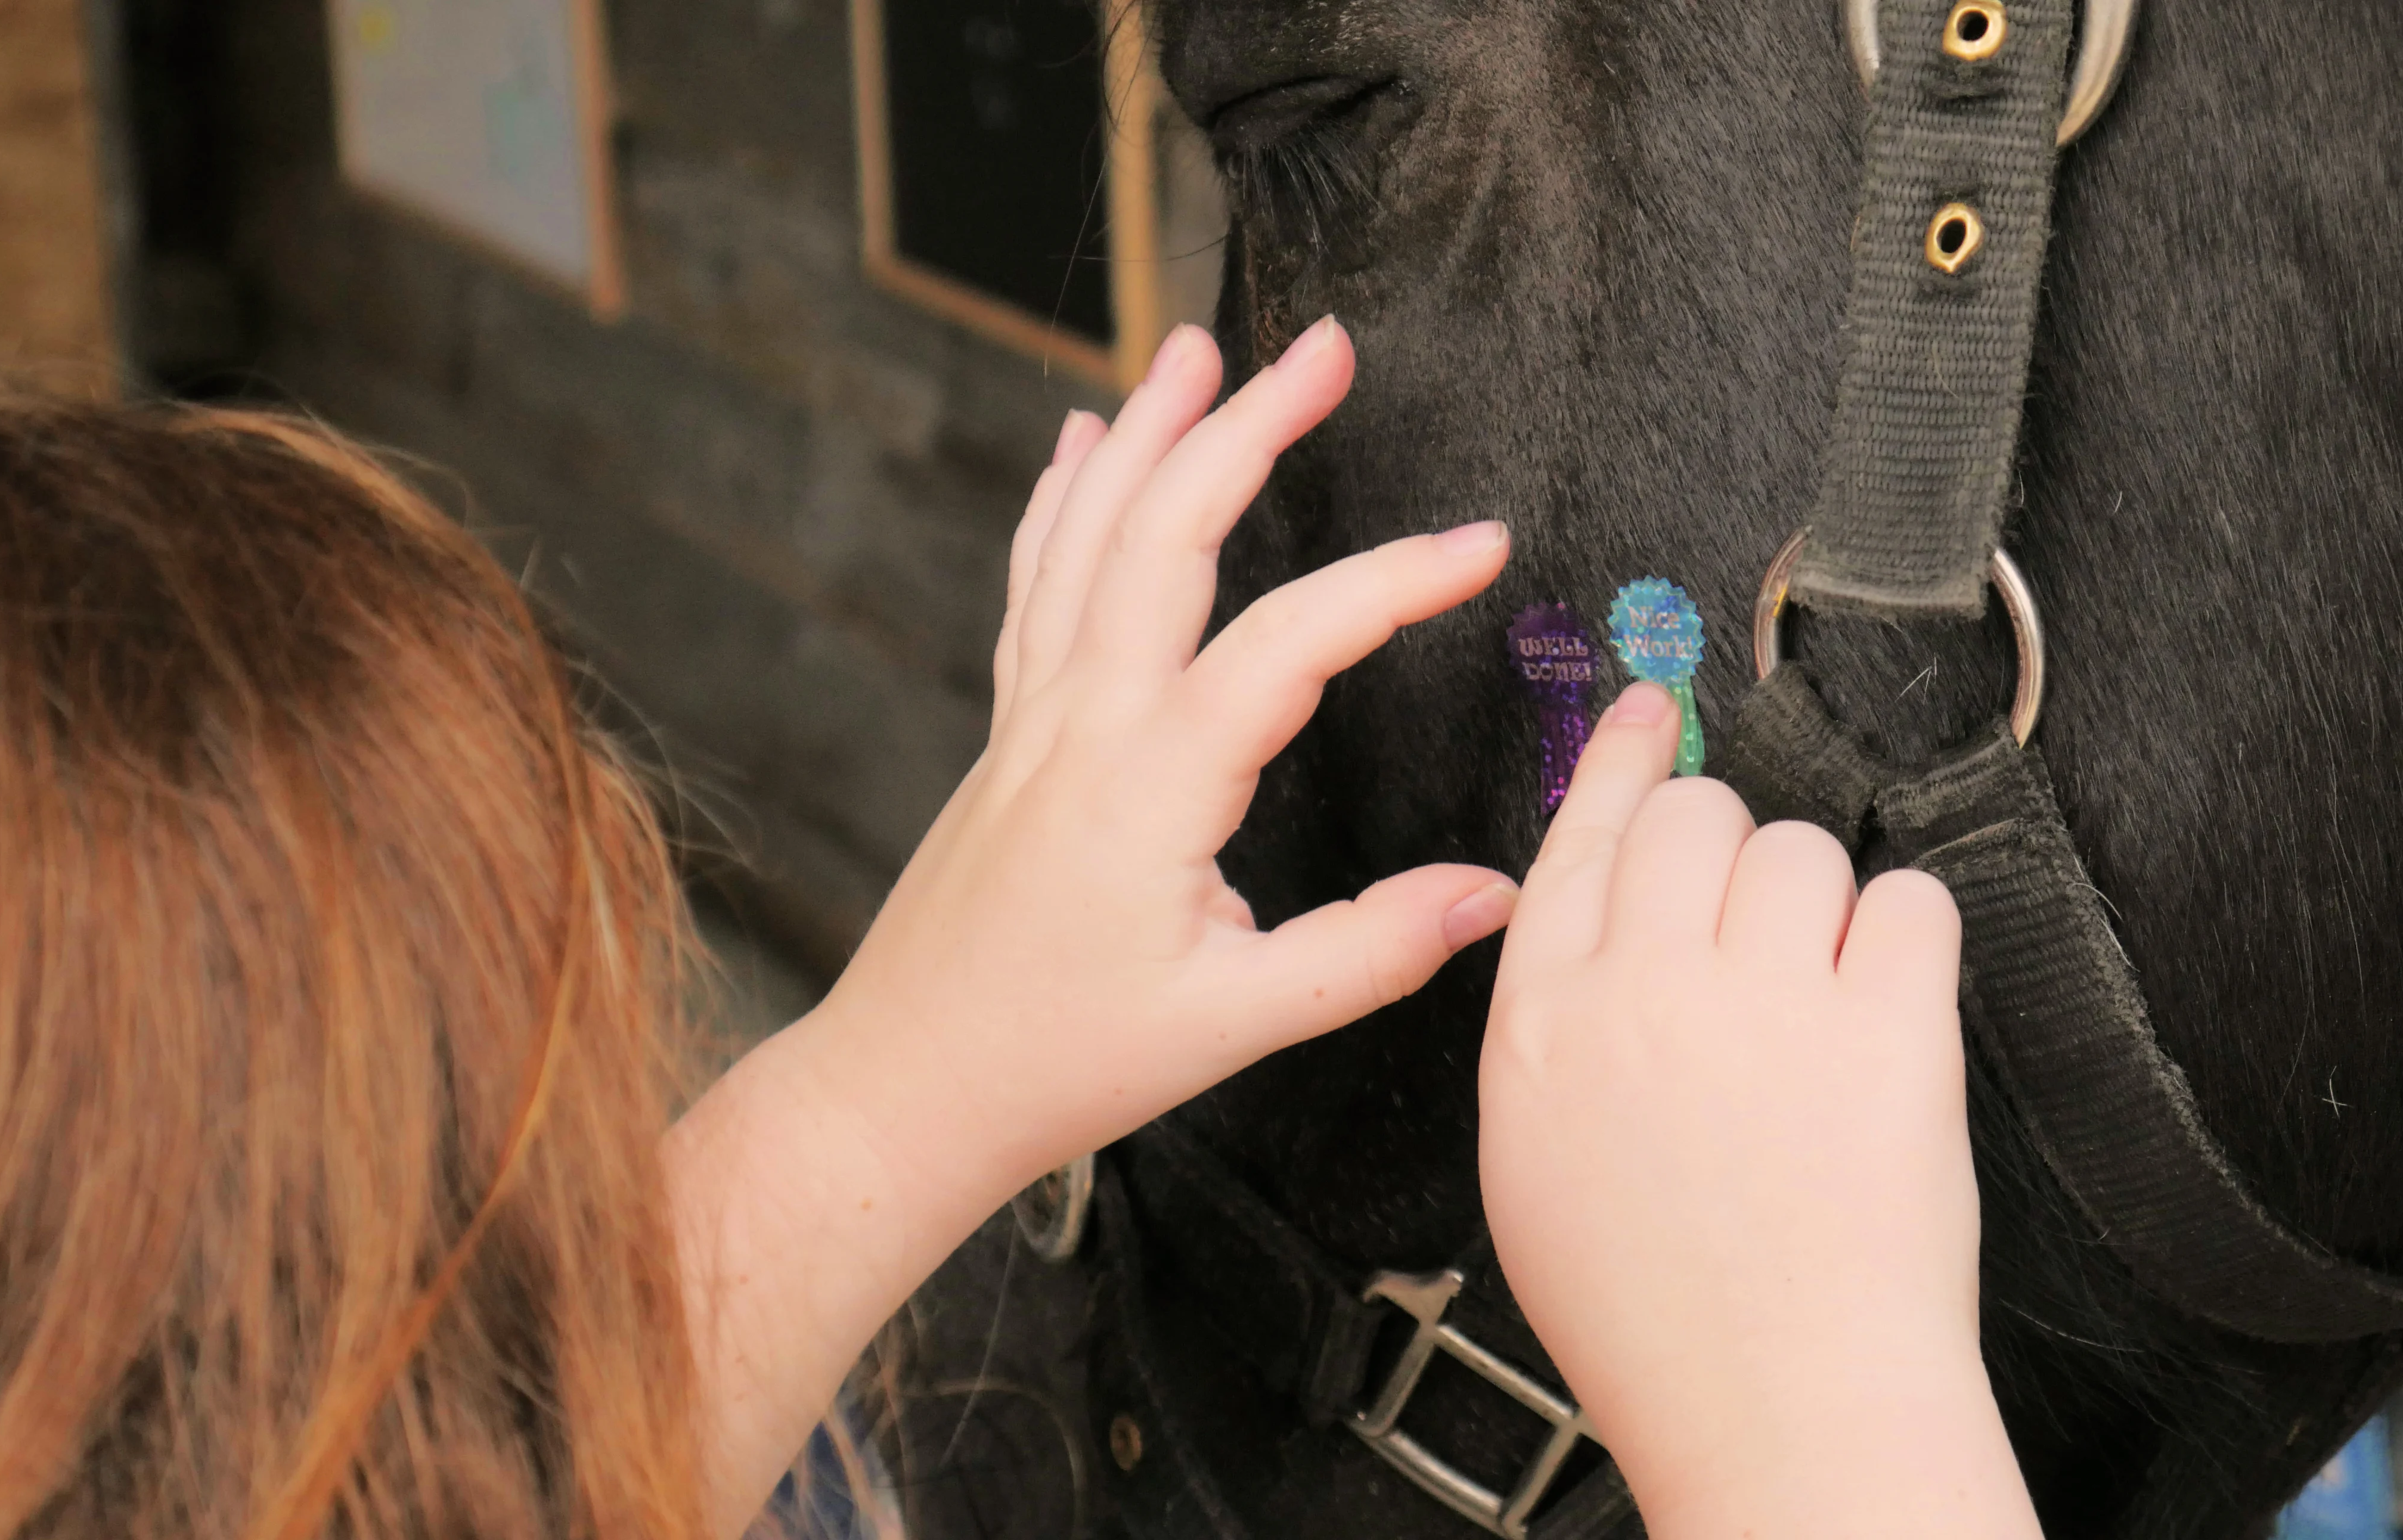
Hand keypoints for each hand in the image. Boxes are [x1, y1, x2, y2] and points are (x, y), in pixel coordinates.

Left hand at [670, 319, 1517, 1534]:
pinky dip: (1061, 503)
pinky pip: (1034, 584)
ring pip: (1088, 535)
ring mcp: (1032, 718)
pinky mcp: (1008, 735)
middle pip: (1167, 531)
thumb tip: (1498, 897)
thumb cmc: (1058, 1062)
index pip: (1290, 641)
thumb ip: (1367, 952)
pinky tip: (1081, 446)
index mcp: (1150, 783)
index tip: (1481, 544)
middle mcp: (1082, 722)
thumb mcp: (1231, 1023)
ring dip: (1148, 432)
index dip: (1391, 580)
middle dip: (1248, 424)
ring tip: (1198, 346)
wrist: (904, 1086)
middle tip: (1323, 348)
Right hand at [1479, 684, 2036, 1539]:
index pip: (1582, 838)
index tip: (1656, 710)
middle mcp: (1643, 990)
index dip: (1628, 760)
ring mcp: (1764, 1000)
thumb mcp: (1540, 1162)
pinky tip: (1887, 1012)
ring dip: (1824, 910)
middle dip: (1736, 858)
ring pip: (1804, 848)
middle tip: (1762, 937)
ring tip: (1825, 1012)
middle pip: (1698, 818)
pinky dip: (1909, 943)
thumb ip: (1563, 1025)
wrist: (1779, 1415)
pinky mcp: (1885, 1026)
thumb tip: (1613, 920)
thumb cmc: (1661, 1320)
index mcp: (1544, 1025)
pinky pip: (1910, 901)